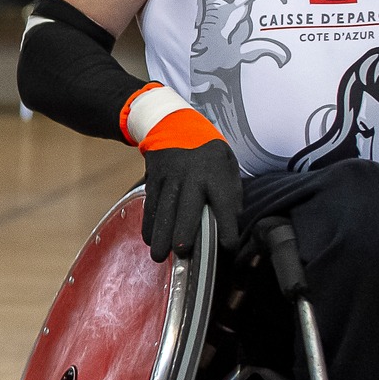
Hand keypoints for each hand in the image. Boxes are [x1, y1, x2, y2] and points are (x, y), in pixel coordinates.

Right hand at [140, 139, 242, 261]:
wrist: (173, 124)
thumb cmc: (207, 150)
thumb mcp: (228, 163)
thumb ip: (230, 191)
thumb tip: (230, 218)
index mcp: (215, 174)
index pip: (223, 202)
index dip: (227, 225)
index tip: (228, 245)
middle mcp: (191, 177)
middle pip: (186, 207)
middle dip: (183, 230)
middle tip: (181, 253)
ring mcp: (169, 178)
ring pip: (164, 210)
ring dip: (161, 234)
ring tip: (159, 255)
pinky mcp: (154, 180)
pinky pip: (151, 204)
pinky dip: (149, 223)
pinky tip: (148, 239)